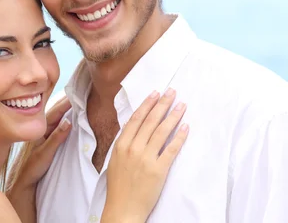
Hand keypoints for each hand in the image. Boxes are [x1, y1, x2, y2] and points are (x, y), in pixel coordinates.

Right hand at [6, 96, 71, 221]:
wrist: (24, 185)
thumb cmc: (37, 167)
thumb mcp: (49, 149)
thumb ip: (58, 136)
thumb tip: (69, 122)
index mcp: (44, 132)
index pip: (56, 112)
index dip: (66, 100)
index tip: (77, 88)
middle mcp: (40, 134)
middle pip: (53, 113)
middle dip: (64, 101)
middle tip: (77, 87)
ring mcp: (38, 144)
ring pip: (50, 123)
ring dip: (60, 111)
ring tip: (72, 99)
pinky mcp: (38, 155)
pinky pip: (49, 141)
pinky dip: (57, 133)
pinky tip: (66, 124)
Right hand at [102, 89, 188, 222]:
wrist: (123, 209)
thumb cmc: (118, 186)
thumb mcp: (115, 160)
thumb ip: (124, 144)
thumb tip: (133, 128)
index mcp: (121, 145)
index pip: (136, 119)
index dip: (147, 104)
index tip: (155, 93)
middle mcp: (133, 148)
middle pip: (150, 121)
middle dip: (162, 104)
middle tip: (172, 92)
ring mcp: (146, 159)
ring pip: (161, 132)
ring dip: (173, 116)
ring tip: (181, 105)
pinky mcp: (158, 170)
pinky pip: (171, 150)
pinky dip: (179, 137)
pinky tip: (185, 127)